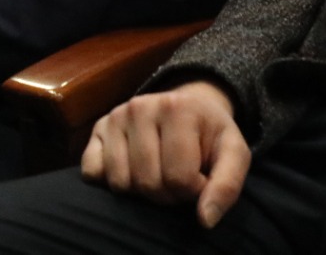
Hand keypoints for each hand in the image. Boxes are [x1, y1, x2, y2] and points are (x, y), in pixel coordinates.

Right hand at [82, 80, 249, 228]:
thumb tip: (205, 219)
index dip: (194, 190)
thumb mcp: (233, 154)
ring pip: (120, 183)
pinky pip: (92, 172)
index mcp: (177, 108)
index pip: (179, 179)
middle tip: (178, 178)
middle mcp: (140, 107)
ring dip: (141, 191)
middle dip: (167, 194)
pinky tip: (132, 169)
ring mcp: (115, 116)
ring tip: (158, 173)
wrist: (188, 105)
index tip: (201, 177)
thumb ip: (227, 186)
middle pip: (148, 183)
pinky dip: (110, 181)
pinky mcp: (98, 128)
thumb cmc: (210, 135)